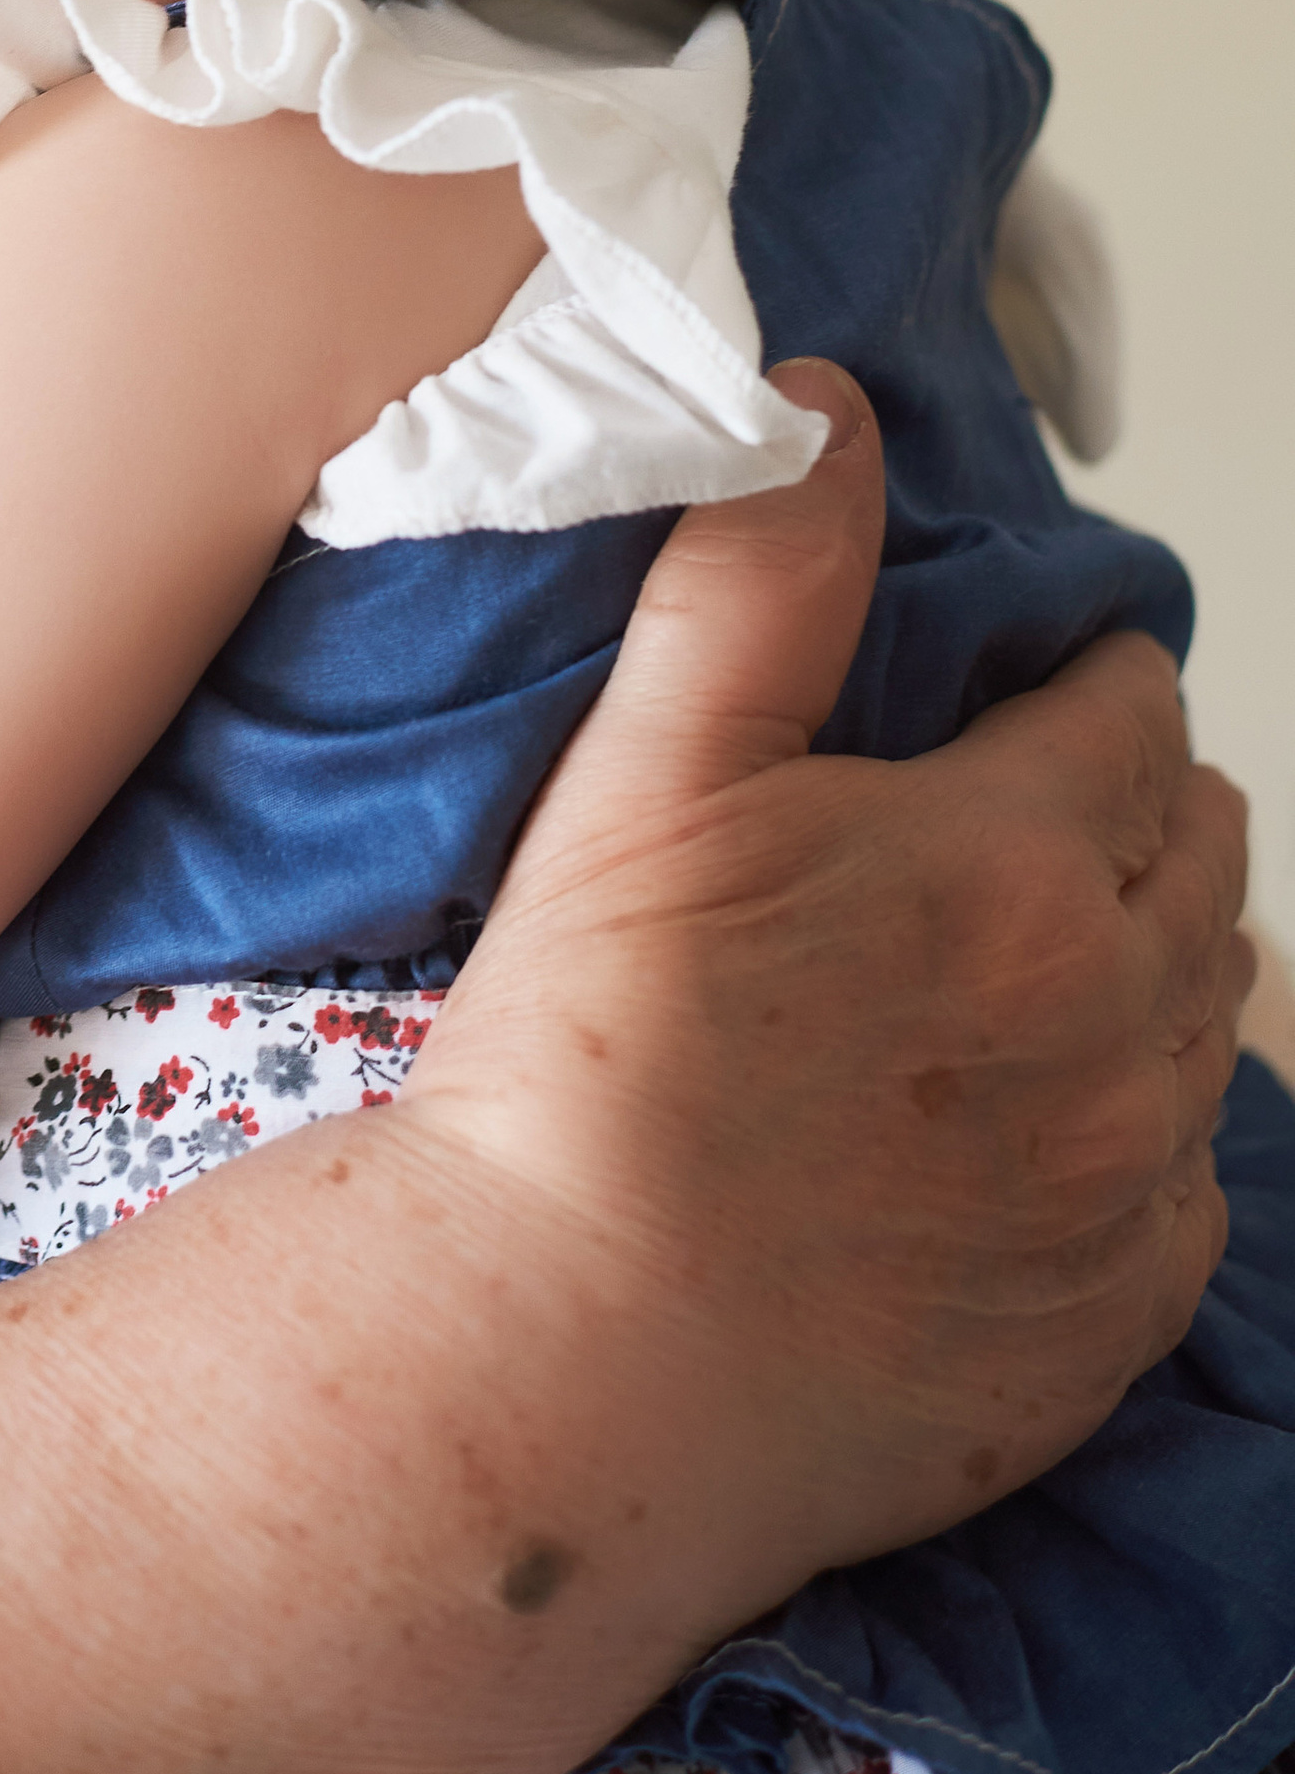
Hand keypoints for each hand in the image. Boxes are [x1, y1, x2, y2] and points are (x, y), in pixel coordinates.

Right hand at [413, 356, 1244, 1581]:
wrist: (564, 1367)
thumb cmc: (588, 1069)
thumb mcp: (646, 780)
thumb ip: (755, 579)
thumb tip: (825, 406)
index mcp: (1014, 866)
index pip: (1128, 711)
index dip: (1081, 679)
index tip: (1023, 684)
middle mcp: (1112, 1025)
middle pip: (1199, 852)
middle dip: (1128, 805)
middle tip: (1012, 810)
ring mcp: (1123, 1187)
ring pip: (1209, 1011)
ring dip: (1142, 954)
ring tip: (1018, 952)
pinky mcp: (1107, 1321)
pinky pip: (1185, 1185)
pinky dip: (1131, 1131)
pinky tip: (1020, 1123)